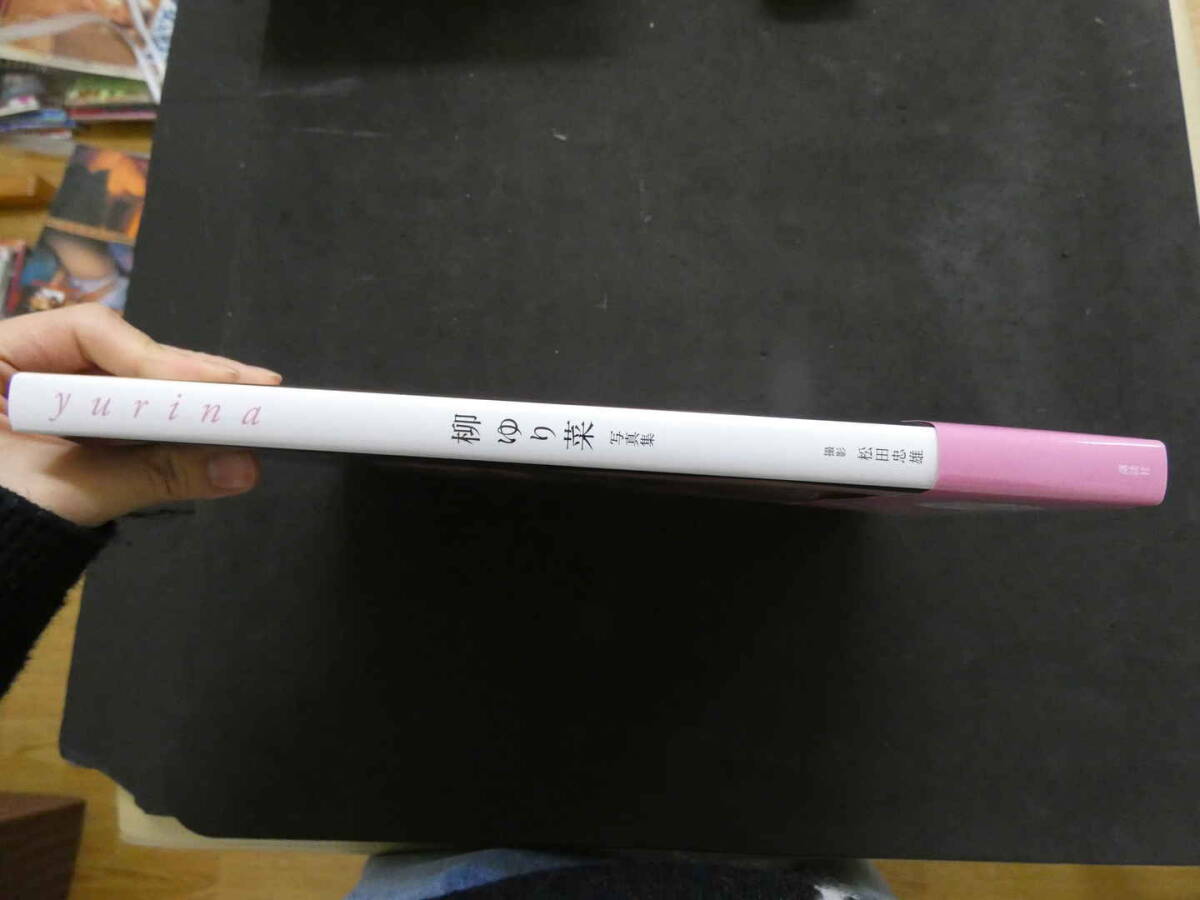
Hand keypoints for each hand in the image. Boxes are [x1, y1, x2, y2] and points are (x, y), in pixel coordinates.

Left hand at [0, 305, 281, 526]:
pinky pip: (129, 412)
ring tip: (252, 401)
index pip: (90, 333)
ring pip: (131, 380)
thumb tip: (243, 468)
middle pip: (119, 352)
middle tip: (260, 387)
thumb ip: (153, 474)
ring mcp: (52, 395)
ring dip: (190, 395)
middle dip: (188, 374)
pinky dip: (172, 421)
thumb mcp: (68, 492)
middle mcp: (24, 362)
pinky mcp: (76, 426)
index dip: (155, 357)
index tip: (217, 385)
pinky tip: (217, 423)